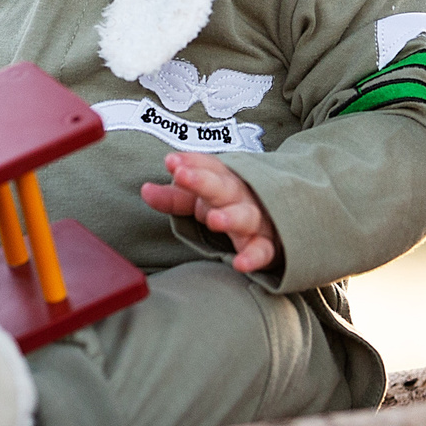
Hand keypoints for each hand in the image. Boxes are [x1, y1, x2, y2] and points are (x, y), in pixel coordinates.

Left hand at [140, 151, 278, 273]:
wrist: (281, 219)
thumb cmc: (231, 206)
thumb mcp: (201, 199)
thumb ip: (174, 197)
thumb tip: (145, 189)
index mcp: (225, 180)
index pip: (208, 167)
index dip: (190, 164)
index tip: (171, 162)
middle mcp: (242, 196)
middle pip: (224, 187)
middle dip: (203, 181)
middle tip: (182, 176)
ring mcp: (256, 220)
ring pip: (246, 216)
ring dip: (231, 216)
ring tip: (213, 219)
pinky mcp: (268, 245)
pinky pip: (263, 250)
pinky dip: (254, 256)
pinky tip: (240, 263)